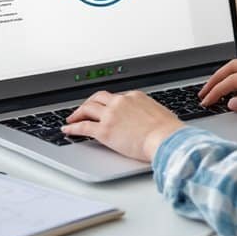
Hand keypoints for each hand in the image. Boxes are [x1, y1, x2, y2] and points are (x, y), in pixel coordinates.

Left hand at [62, 90, 184, 161]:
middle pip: (98, 98)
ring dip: (78, 113)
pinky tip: (68, 130)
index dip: (107, 104)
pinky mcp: (104, 130)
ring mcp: (111, 115)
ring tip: (72, 119)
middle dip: (89, 103)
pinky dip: (73, 127)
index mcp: (134, 97)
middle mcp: (120, 102)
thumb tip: (148, 121)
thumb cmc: (168, 131)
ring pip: (88, 108)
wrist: (166, 138)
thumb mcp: (159, 114)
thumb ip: (148, 113)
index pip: (115, 97)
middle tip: (83, 109)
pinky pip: (83, 126)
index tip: (104, 109)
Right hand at [198, 58, 236, 115]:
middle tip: (203, 94)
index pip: (232, 80)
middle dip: (214, 80)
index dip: (216, 91)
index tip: (205, 102)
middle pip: (231, 67)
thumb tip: (231, 103)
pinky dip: (236, 78)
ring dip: (224, 77)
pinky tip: (235, 89)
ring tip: (214, 90)